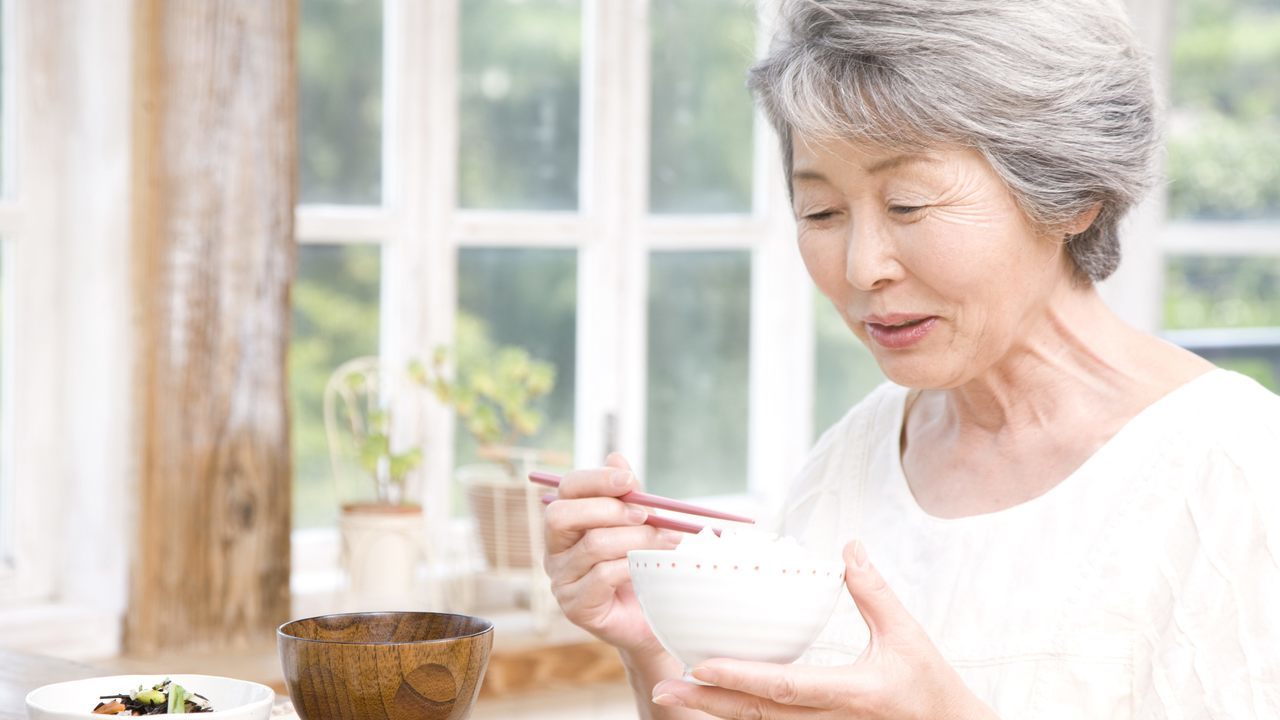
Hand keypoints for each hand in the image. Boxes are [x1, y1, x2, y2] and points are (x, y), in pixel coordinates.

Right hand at [543, 452, 682, 657]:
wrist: (655, 618)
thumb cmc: (643, 566)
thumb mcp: (639, 524)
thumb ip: (627, 495)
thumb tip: (616, 457)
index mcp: (566, 525)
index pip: (567, 490)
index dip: (595, 479)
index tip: (629, 480)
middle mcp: (554, 551)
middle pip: (563, 515)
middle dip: (609, 509)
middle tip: (645, 515)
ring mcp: (561, 581)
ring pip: (593, 545)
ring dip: (635, 538)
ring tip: (665, 541)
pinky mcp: (576, 607)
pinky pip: (603, 575)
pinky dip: (632, 566)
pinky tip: (651, 568)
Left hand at [648, 541, 998, 718]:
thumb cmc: (931, 685)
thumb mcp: (907, 634)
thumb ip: (874, 591)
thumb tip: (849, 546)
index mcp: (852, 692)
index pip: (786, 686)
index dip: (741, 676)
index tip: (700, 665)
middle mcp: (831, 719)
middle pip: (758, 715)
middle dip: (708, 703)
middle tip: (663, 689)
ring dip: (715, 711)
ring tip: (673, 695)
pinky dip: (739, 715)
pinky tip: (711, 703)